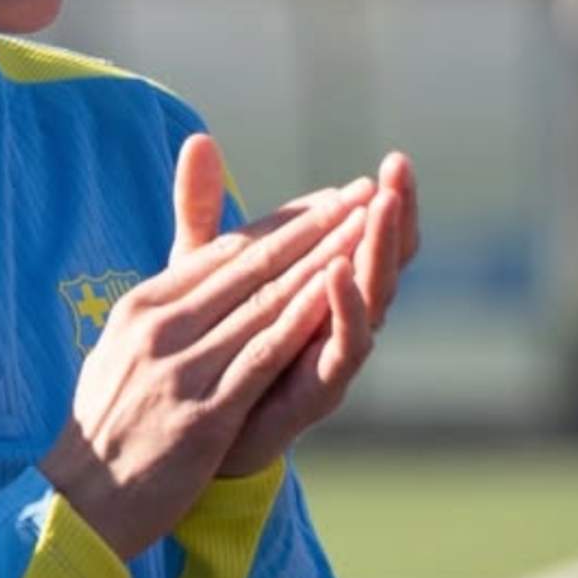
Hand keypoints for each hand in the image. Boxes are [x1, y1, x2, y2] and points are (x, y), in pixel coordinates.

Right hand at [41, 166, 373, 558]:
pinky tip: (334, 295)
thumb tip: (200, 262)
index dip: (282, 222)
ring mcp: (179, 370)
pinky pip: (261, 357)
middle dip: (311, 228)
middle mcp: (158, 328)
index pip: (222, 252)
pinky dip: (300, 321)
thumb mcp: (124, 345)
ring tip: (362, 230)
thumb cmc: (109, 422)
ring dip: (318, 262)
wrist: (81, 499)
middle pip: (249, 268)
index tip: (326, 198)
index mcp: (141, 306)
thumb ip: (167, 298)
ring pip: (262, 304)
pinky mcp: (202, 415)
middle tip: (358, 194)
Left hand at [172, 135, 420, 476]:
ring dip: (377, 252)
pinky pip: (338, 349)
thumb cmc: (196, 351)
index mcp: (314, 292)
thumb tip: (198, 137)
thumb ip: (203, 210)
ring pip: (369, 300)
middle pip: (379, 264)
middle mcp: (330, 323)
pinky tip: (336, 272)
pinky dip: (341, 309)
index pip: (361, 240)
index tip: (391, 163)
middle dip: (395, 218)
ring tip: (383, 207)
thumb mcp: (195, 270)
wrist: (175, 439)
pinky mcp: (310, 392)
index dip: (380, 205)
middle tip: (402, 172)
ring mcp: (324, 357)